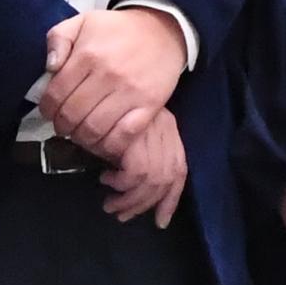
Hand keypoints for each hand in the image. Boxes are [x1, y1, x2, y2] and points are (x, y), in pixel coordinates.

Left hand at [38, 5, 188, 156]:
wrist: (162, 30)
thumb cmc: (118, 29)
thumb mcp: (83, 21)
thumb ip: (58, 39)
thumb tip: (50, 67)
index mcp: (88, 54)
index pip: (56, 93)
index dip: (47, 109)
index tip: (48, 112)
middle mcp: (108, 75)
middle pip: (72, 115)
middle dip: (61, 126)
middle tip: (62, 126)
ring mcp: (130, 92)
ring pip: (94, 129)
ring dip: (81, 138)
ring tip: (79, 134)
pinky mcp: (149, 105)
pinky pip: (123, 136)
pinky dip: (108, 145)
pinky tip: (102, 141)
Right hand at [104, 108, 189, 227]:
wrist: (113, 63)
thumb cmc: (110, 96)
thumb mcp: (126, 126)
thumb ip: (131, 149)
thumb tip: (126, 186)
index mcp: (169, 128)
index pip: (179, 171)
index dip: (171, 200)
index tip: (160, 221)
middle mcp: (167, 129)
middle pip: (168, 179)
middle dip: (145, 205)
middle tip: (121, 214)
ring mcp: (153, 130)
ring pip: (152, 180)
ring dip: (130, 200)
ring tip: (110, 204)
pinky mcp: (138, 134)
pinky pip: (136, 172)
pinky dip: (122, 184)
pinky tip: (106, 180)